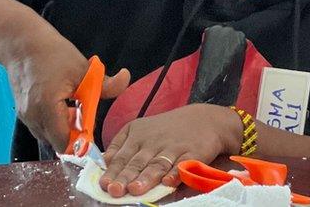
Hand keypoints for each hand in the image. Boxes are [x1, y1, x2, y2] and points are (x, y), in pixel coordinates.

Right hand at [3, 24, 128, 151]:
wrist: (22, 44)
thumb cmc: (53, 54)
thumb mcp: (85, 68)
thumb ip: (106, 83)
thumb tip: (126, 78)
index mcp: (47, 108)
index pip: (64, 143)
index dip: (81, 143)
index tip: (94, 132)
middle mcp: (33, 117)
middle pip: (57, 142)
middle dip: (75, 134)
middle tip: (86, 113)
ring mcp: (25, 116)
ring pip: (49, 135)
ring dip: (65, 127)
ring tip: (75, 106)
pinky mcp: (23, 112)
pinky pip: (42, 126)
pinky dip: (56, 121)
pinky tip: (65, 103)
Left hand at [100, 103, 241, 197]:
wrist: (204, 119)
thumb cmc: (166, 128)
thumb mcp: (140, 128)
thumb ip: (120, 145)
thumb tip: (104, 162)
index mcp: (138, 135)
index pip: (122, 156)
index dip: (113, 171)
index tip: (104, 184)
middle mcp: (154, 141)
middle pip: (138, 162)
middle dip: (126, 177)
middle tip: (115, 190)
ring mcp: (174, 147)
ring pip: (157, 164)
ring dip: (146, 177)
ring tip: (136, 189)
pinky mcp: (193, 153)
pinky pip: (183, 164)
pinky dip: (176, 173)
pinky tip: (168, 182)